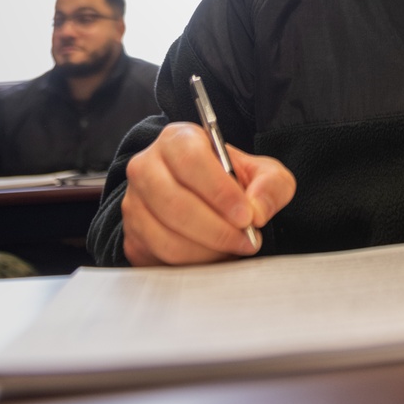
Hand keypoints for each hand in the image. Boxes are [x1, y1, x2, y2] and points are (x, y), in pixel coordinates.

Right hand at [122, 122, 295, 266]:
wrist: (209, 202)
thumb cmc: (234, 183)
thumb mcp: (264, 175)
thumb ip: (270, 186)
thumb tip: (257, 211)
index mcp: (178, 140)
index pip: (191, 160)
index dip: (219, 191)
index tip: (246, 215)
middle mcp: (147, 167)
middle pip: (175, 202)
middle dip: (216, 229)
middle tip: (246, 240)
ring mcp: (134, 203)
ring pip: (166, 235)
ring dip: (207, 250)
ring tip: (234, 248)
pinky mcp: (133, 236)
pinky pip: (160, 256)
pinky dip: (193, 263)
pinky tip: (214, 255)